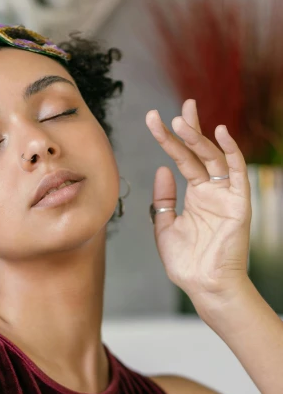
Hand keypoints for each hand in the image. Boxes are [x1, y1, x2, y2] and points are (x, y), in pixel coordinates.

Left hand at [146, 99, 251, 307]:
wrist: (205, 286)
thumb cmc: (187, 263)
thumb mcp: (165, 227)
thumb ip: (164, 199)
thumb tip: (161, 169)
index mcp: (196, 195)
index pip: (181, 159)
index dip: (168, 139)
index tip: (153, 119)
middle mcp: (212, 191)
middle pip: (198, 152)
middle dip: (187, 129)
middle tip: (176, 107)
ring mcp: (226, 196)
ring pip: (213, 158)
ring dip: (198, 138)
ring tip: (181, 120)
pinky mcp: (240, 203)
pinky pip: (237, 172)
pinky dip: (230, 152)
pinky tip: (219, 133)